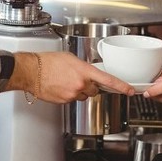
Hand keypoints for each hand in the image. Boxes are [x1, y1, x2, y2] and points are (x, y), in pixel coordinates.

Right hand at [16, 52, 135, 103]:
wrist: (31, 71)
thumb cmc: (47, 62)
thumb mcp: (70, 58)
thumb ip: (83, 67)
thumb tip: (89, 72)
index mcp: (84, 71)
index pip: (108, 80)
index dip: (121, 86)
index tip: (130, 90)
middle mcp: (80, 84)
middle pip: (94, 90)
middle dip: (90, 86)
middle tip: (78, 79)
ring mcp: (72, 94)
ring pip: (83, 96)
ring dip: (78, 90)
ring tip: (65, 81)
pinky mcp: (64, 101)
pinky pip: (72, 99)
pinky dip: (68, 94)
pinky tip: (60, 86)